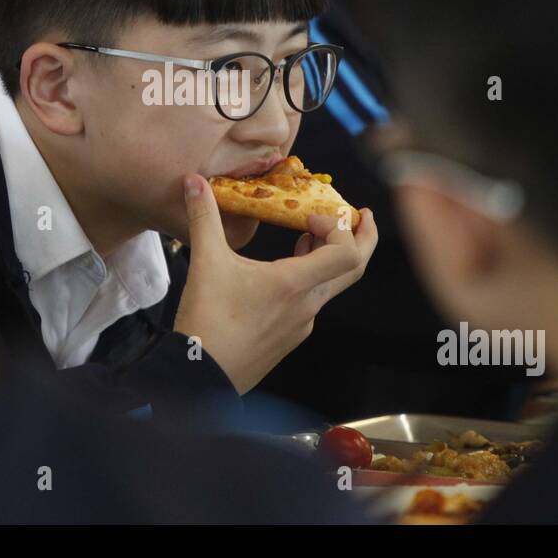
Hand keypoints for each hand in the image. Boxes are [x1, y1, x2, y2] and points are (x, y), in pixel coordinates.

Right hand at [172, 173, 376, 393]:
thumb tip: (193, 181)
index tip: (310, 216)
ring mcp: (300, 325)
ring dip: (330, 257)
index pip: (347, 252)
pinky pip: (312, 303)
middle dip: (364, 239)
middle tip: (364, 215)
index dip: (339, 227)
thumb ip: (203, 217)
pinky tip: (285, 272)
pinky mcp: (288, 339)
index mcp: (294, 284)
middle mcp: (307, 306)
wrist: (200, 376)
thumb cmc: (207, 321)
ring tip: (312, 236)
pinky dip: (310, 279)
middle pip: (354, 269)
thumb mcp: (205, 262)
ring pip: (331, 286)